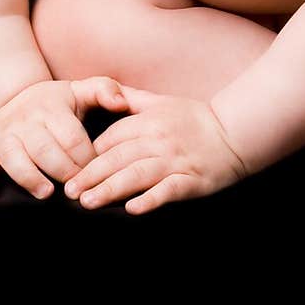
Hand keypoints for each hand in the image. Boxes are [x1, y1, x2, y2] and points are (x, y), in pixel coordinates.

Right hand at [0, 76, 129, 199]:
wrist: (16, 98)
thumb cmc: (58, 103)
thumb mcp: (80, 90)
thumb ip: (104, 90)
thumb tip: (121, 102)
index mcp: (51, 107)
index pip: (72, 137)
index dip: (86, 158)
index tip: (96, 172)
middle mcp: (26, 119)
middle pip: (45, 149)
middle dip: (63, 171)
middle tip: (77, 189)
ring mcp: (5, 133)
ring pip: (13, 156)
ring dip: (29, 176)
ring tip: (46, 192)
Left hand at [64, 86, 248, 215]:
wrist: (235, 132)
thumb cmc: (194, 118)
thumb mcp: (161, 101)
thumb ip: (131, 98)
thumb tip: (104, 95)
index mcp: (150, 120)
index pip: (112, 138)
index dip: (90, 155)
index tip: (71, 169)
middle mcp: (160, 139)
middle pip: (119, 158)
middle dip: (91, 175)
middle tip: (69, 192)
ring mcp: (176, 160)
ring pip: (138, 174)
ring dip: (111, 188)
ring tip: (89, 202)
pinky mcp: (192, 180)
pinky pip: (168, 190)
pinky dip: (151, 199)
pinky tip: (133, 209)